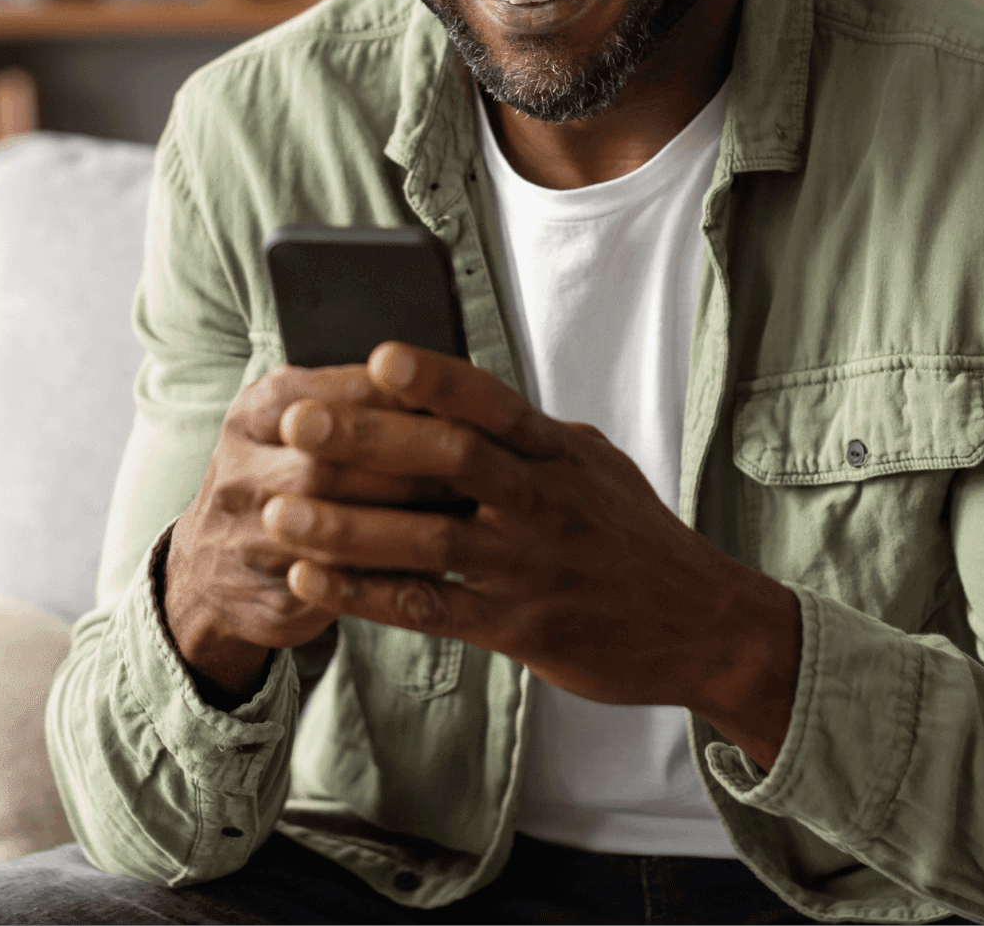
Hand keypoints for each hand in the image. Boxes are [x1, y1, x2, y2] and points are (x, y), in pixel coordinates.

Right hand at [162, 361, 461, 707]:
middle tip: (474, 460)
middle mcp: (242, 468)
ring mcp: (248, 536)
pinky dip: (391, 574)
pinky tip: (437, 563)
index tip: (459, 399)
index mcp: (258, 410)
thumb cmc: (280, 476)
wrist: (209, 572)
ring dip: (406, 519)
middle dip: (409, 463)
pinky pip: (338, 585)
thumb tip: (445, 381)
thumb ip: (355, 402)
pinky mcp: (269, 594)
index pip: (338, 394)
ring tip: (464, 507)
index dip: (402, 398)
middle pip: (333, 462)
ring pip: (335, 528)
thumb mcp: (295, 420)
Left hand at [261, 343, 800, 763]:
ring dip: (348, 527)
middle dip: (369, 438)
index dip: (435, 379)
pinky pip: (431, 609)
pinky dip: (367, 596)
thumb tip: (457, 391)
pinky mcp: (519, 627)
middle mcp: (544, 500)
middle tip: (298, 422)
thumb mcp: (594, 464)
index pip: (493, 402)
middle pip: (450, 458)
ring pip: (429, 539)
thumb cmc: (635, 535)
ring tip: (280, 512)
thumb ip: (527, 433)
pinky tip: (312, 583)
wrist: (703, 624)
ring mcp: (530, 565)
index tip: (376, 356)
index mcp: (560, 452)